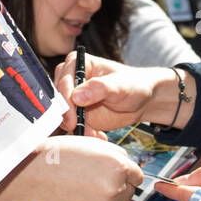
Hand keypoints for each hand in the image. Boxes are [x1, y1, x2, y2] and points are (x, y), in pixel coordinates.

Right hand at [0, 136, 143, 200]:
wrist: (34, 175)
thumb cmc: (62, 155)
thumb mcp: (93, 144)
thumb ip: (117, 155)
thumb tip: (130, 169)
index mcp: (118, 166)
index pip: (138, 176)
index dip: (126, 173)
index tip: (115, 173)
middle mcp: (115, 188)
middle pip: (129, 192)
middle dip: (118, 186)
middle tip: (95, 178)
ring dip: (104, 198)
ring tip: (81, 186)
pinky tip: (75, 197)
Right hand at [53, 52, 174, 132]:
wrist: (141, 101)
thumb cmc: (132, 85)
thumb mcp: (120, 85)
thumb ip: (100, 88)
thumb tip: (76, 96)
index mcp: (78, 63)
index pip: (64, 82)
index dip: (65, 101)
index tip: (73, 117)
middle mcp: (71, 79)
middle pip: (58, 99)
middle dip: (66, 117)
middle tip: (78, 128)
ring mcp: (73, 98)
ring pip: (62, 115)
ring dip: (75, 128)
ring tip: (94, 134)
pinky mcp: (76, 114)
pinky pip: (72, 126)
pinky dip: (83, 134)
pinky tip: (99, 136)